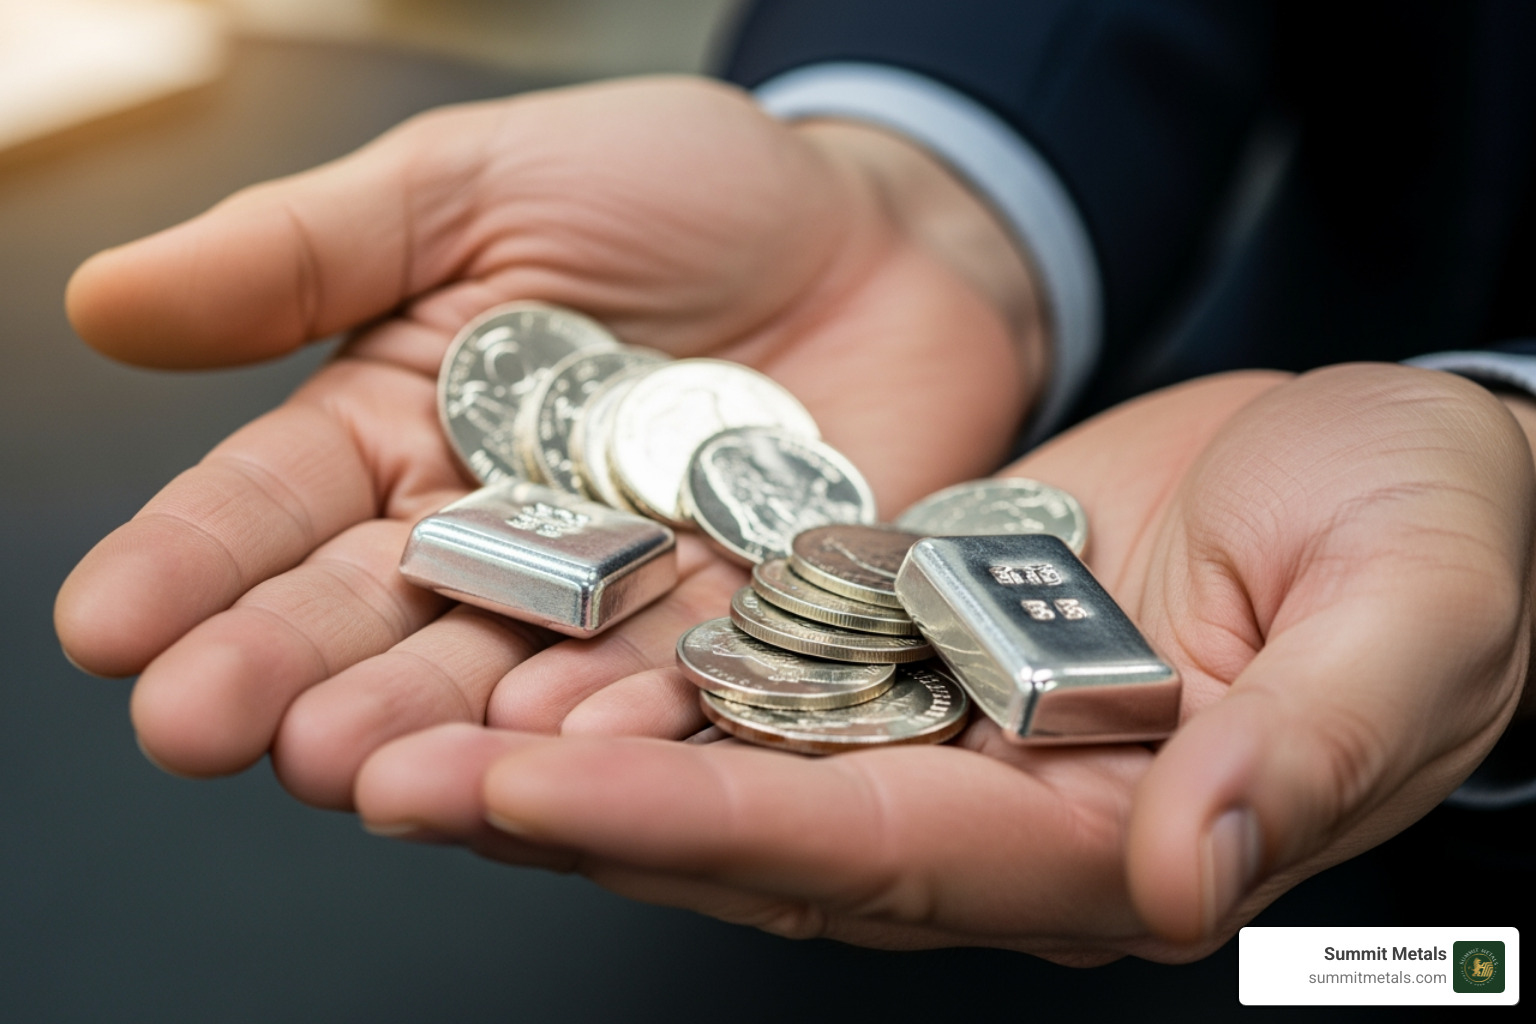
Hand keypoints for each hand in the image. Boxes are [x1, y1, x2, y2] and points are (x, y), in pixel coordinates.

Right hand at [54, 77, 1043, 807]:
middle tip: (207, 727)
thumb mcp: (481, 183)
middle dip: (290, 673)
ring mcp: (613, 593)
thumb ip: (311, 249)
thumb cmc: (680, 188)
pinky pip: (674, 682)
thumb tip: (105, 302)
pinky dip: (621, 718)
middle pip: (376, 618)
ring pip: (509, 675)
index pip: (275, 508)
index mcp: (404, 428)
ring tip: (357, 767)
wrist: (879, 228)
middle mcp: (493, 533)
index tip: (109, 626)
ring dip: (433, 727)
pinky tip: (557, 744)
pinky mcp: (736, 624)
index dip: (192, 565)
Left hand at [354, 365, 1532, 958]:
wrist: (1394, 471)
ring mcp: (947, 729)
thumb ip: (1318, 745)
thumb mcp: (1418, 617)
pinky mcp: (916, 641)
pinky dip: (641, 675)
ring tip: (403, 726)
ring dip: (569, 751)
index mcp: (1112, 836)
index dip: (709, 835)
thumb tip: (1197, 867)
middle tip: (394, 780)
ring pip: (731, 764)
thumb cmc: (1435, 536)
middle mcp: (1000, 806)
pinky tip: (527, 649)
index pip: (884, 852)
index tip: (542, 801)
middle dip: (576, 815)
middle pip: (762, 834)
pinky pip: (761, 675)